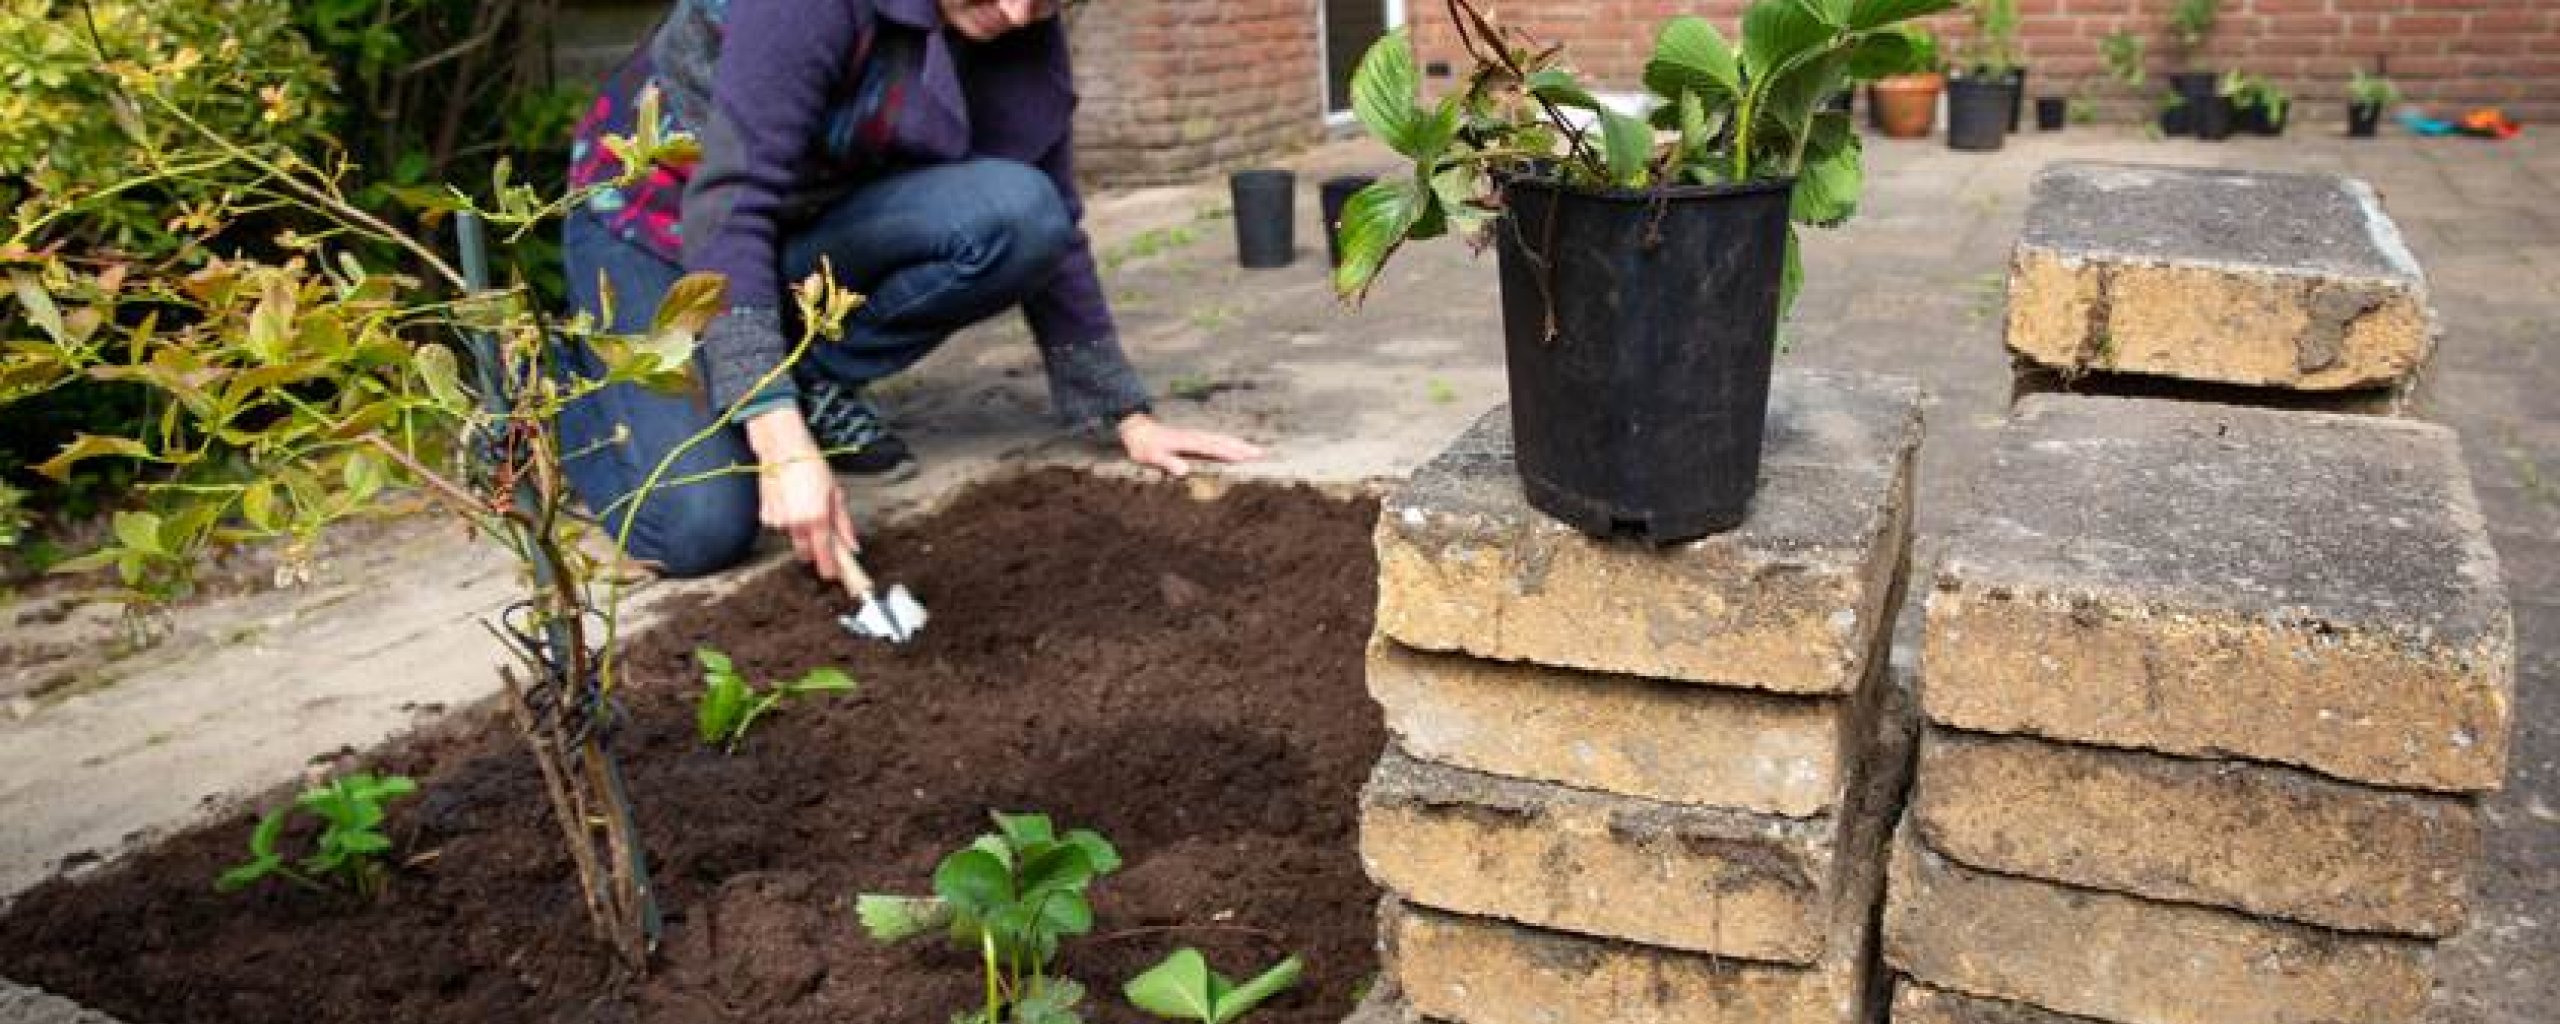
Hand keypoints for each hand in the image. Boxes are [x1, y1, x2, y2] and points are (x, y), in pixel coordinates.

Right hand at [745, 409, 860, 579]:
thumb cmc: (811, 464)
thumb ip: (844, 524)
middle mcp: (797, 524)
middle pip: (808, 552)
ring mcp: (779, 521)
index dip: (832, 570)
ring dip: (802, 530)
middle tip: (823, 535)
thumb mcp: (836, 493)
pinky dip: (787, 519)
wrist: (782, 448)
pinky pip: (780, 525)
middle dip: (816, 549)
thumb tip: (853, 545)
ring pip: (794, 537)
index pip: (826, 556)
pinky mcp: (766, 515)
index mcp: (817, 520)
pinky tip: (791, 501)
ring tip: (806, 505)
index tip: (837, 577)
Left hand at [1116, 412, 1265, 477]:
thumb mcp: (1152, 456)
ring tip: (1256, 451)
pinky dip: (1230, 443)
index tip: (1244, 458)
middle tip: (1261, 454)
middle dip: (1242, 448)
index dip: (1228, 453)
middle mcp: (1195, 437)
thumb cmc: (1144, 446)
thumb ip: (1168, 462)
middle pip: (1223, 442)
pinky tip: (1237, 447)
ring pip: (1222, 439)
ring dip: (1239, 444)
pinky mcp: (1195, 437)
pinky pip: (1217, 440)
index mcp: (1188, 442)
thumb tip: (1184, 471)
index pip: (1212, 448)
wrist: (1137, 429)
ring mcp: (1196, 436)